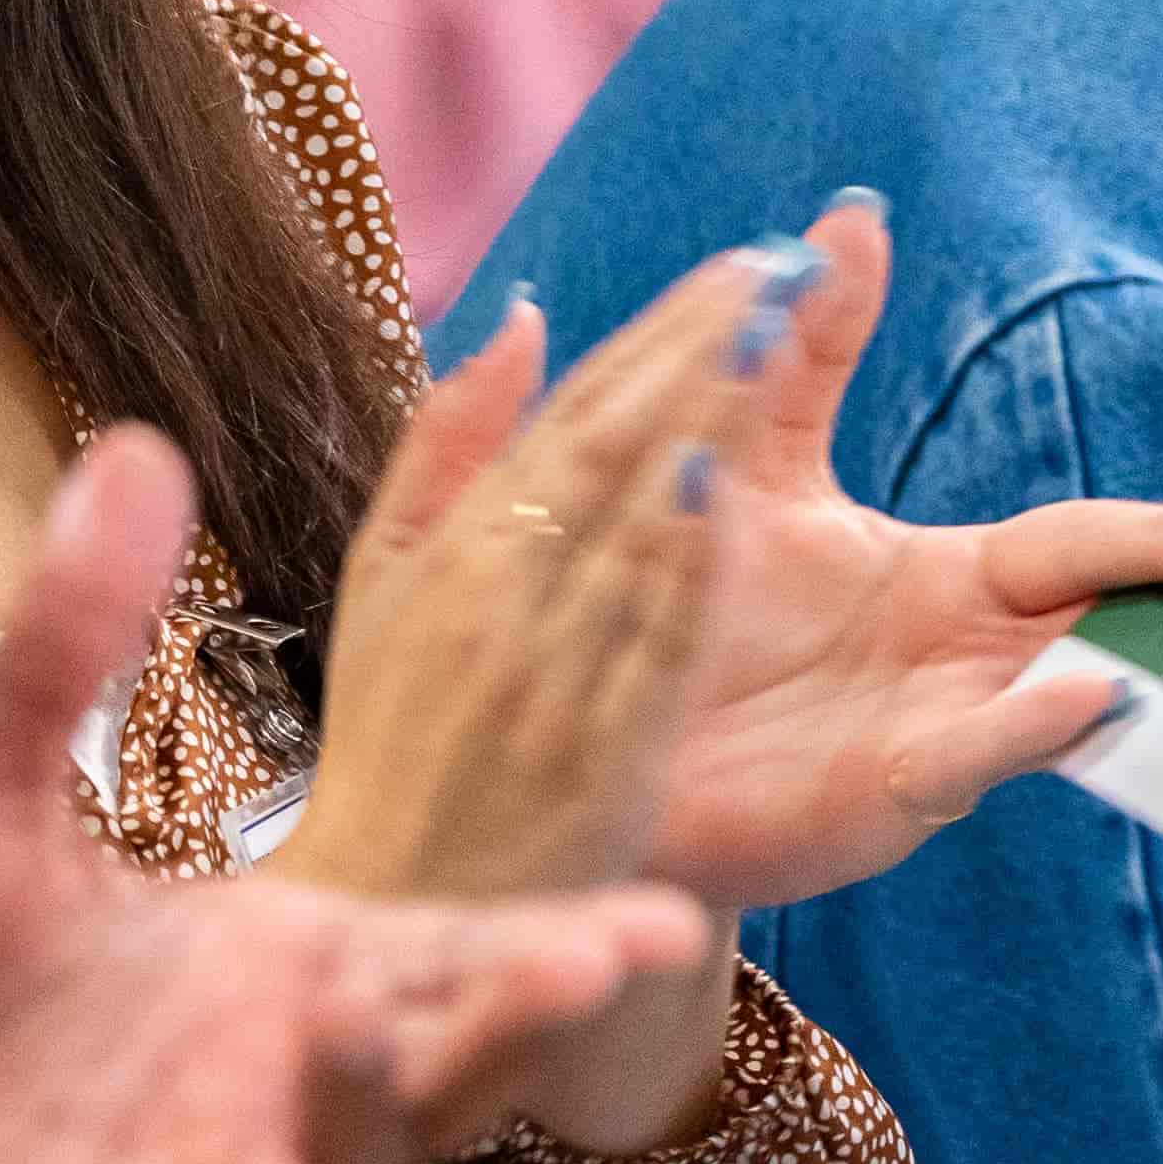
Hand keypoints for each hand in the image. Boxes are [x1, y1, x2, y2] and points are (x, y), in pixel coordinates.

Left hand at [0, 429, 721, 1163]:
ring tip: (356, 1033)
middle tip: (587, 959)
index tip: (666, 904)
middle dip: (512, 1016)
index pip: (443, 952)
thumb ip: (62, 642)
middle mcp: (269, 1084)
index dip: (554, 941)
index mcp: (267, 964)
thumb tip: (135, 443)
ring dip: (364, 1111)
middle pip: (437, 1062)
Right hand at [279, 257, 763, 1146]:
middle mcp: (496, 596)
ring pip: (635, 529)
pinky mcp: (593, 751)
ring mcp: (546, 673)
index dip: (664, 332)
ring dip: (706, 430)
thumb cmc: (393, 729)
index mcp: (452, 546)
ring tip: (773, 341)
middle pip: (612, 450)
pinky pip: (647, 645)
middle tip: (779, 271)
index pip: (576, 411)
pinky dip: (684, 568)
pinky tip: (731, 495)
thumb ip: (449, 444)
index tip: (744, 264)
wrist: (395, 899)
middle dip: (698, 352)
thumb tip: (521, 318)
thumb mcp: (383, 576)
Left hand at [643, 193, 1162, 909]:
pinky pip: (973, 754)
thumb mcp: (747, 463)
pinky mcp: (880, 790)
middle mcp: (961, 658)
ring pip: (1064, 693)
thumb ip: (805, 353)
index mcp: (946, 582)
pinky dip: (1037, 726)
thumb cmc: (682, 603)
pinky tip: (1099, 699)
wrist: (601, 744)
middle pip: (1104, 618)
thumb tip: (855, 213)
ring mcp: (932, 728)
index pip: (1080, 545)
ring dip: (1139, 668)